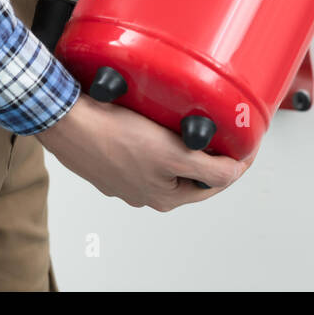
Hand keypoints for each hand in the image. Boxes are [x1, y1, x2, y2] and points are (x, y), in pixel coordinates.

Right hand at [37, 94, 248, 210]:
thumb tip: (235, 172)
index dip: (236, 161)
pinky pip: (145, 147)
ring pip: (168, 158)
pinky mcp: (113, 158)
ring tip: (192, 118)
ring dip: (181, 140)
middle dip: (209, 150)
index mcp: (166, 197)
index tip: (247, 141)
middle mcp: (147, 192)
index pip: (216, 183)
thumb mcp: (172, 153)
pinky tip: (157, 117)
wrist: (67, 119)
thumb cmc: (112, 136)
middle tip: (223, 125)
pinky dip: (157, 133)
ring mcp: (128, 177)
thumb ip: (208, 168)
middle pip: (193, 171)